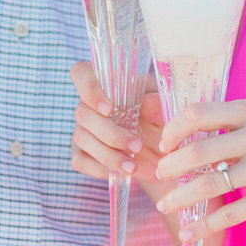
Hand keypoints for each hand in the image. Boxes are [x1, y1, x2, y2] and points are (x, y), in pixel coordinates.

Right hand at [70, 61, 165, 189]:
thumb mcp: (165, 109)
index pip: (81, 73)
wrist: (162, 149)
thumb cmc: (160, 118)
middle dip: (111, 134)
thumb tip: (148, 101)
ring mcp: (83, 128)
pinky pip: (80, 160)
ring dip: (108, 155)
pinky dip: (99, 168)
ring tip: (133, 166)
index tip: (109, 109)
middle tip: (138, 146)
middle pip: (83, 113)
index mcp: (108, 84)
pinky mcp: (82, 152)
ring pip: (82, 138)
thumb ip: (158, 104)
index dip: (89, 89)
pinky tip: (119, 172)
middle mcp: (90, 104)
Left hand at [153, 97, 245, 240]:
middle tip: (159, 176)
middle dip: (171, 166)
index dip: (174, 129)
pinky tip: (189, 233)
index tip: (164, 144)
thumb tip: (186, 135)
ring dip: (181, 198)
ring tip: (166, 206)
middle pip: (199, 150)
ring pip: (210, 184)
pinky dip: (203, 226)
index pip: (199, 113)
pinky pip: (229, 214)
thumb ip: (234, 125)